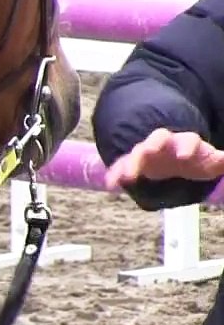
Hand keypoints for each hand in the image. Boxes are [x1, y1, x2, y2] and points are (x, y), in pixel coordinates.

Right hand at [104, 127, 223, 188]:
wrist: (175, 160)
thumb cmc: (195, 161)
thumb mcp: (211, 163)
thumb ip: (222, 161)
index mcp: (185, 142)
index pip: (187, 139)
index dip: (186, 146)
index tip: (185, 155)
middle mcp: (164, 144)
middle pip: (158, 139)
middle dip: (152, 145)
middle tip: (146, 152)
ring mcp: (147, 152)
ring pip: (137, 152)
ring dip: (131, 163)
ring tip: (127, 177)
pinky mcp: (133, 163)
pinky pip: (121, 166)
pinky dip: (116, 174)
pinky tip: (111, 184)